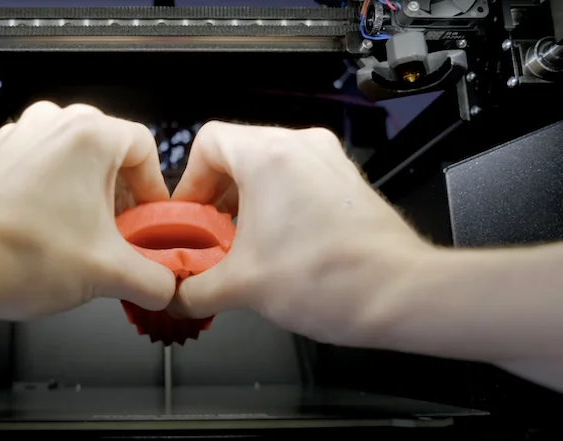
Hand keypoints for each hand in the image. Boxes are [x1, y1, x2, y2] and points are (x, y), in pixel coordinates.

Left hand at [0, 102, 175, 321]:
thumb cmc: (18, 255)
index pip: (146, 148)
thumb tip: (169, 287)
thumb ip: (154, 280)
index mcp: (89, 135)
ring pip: (75, 160)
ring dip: (88, 196)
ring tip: (84, 238)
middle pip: (111, 153)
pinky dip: (56, 194)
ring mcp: (20, 135)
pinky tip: (49, 232)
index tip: (151, 223)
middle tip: (121, 237)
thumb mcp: (106, 274)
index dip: (155, 190)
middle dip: (122, 197)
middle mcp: (54, 123)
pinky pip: (42, 166)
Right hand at [171, 121, 432, 346]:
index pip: (207, 142)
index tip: (189, 216)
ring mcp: (329, 161)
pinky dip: (278, 206)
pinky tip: (278, 247)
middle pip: (237, 154)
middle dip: (216, 197)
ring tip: (243, 247)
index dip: (189, 181)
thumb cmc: (329, 279)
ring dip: (247, 203)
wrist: (400, 295)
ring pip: (269, 167)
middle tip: (210, 237)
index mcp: (269, 155)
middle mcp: (301, 145)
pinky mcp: (346, 181)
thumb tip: (177, 296)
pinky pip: (298, 180)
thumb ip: (195, 290)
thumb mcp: (242, 288)